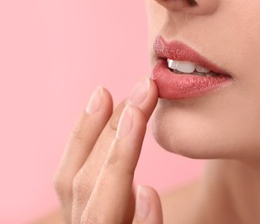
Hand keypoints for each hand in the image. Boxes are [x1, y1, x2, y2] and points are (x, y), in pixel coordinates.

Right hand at [53, 78, 161, 222]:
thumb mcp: (121, 211)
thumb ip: (117, 186)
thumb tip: (129, 150)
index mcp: (82, 215)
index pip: (72, 173)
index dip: (84, 132)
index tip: (103, 91)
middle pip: (84, 182)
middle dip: (111, 130)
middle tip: (144, 87)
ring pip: (100, 211)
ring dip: (116, 160)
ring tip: (136, 116)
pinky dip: (141, 221)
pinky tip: (149, 192)